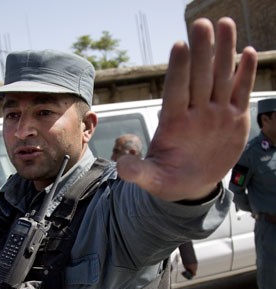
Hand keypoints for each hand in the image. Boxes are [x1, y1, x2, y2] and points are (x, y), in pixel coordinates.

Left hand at [115, 17, 257, 201]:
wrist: (191, 185)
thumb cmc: (168, 179)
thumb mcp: (152, 179)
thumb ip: (138, 172)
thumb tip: (121, 167)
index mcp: (173, 124)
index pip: (175, 92)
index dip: (178, 70)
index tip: (178, 46)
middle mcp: (195, 113)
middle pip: (199, 77)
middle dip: (201, 51)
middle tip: (201, 23)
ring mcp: (215, 114)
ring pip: (221, 78)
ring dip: (224, 52)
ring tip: (225, 24)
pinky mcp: (234, 119)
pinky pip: (241, 93)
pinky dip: (245, 75)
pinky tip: (248, 52)